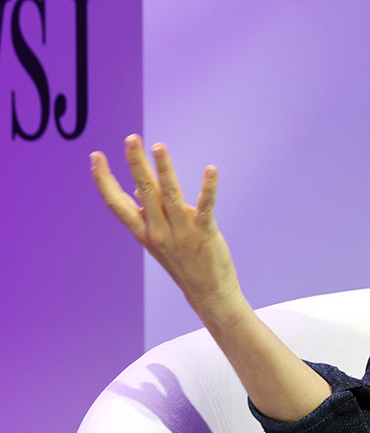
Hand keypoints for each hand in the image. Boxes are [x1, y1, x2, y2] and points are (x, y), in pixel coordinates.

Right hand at [90, 135, 244, 323]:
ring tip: (158, 146)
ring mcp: (181, 232)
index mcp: (143, 232)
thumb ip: (147, 215)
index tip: (95, 156)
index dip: (104, 180)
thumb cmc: (183, 263)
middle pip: (143, 192)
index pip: (115, 203)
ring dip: (164, 169)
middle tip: (131, 138)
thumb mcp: (158, 240)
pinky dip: (208, 187)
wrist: (208, 294)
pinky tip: (211, 169)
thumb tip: (136, 191)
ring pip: (170, 195)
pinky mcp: (205, 234)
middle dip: (135, 163)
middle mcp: (158, 231)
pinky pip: (206, 206)